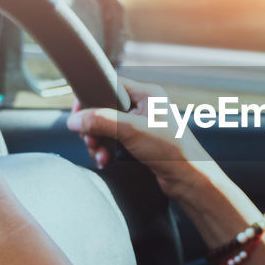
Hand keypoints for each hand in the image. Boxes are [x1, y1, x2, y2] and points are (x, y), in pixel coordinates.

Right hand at [67, 77, 214, 203]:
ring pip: (107, 128)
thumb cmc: (172, 150)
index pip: (111, 85)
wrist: (188, 179)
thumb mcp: (131, 130)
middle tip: (90, 140)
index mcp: (147, 94)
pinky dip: (106, 151)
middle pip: (105, 109)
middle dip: (94, 127)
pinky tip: (105, 160)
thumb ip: (101, 121)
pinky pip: (114, 142)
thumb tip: (75, 119)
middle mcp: (145, 107)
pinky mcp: (140, 143)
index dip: (92, 97)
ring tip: (99, 154)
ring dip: (98, 142)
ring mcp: (142, 126)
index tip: (78, 112)